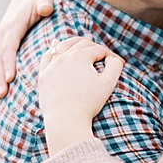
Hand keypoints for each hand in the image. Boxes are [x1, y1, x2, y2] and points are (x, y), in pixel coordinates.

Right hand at [0, 0, 57, 97]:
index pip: (8, 47)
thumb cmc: (37, 4)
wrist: (24, 2)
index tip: (9, 78)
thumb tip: (46, 8)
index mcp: (12, 26)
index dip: (8, 62)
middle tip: (2, 94)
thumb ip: (44, 4)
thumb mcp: (42, 0)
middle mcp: (2, 36)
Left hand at [38, 37, 123, 154]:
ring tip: (82, 44)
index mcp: (80, 56)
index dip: (111, 55)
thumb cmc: (88, 102)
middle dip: (94, 47)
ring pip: (63, 46)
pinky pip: (47, 57)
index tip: (119, 63)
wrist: (65, 120)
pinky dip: (53, 48)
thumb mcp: (108, 83)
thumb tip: (113, 58)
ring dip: (74, 43)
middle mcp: (64, 57)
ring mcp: (51, 65)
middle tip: (103, 55)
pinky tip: (55, 44)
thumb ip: (115, 65)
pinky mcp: (43, 75)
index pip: (99, 50)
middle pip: (81, 44)